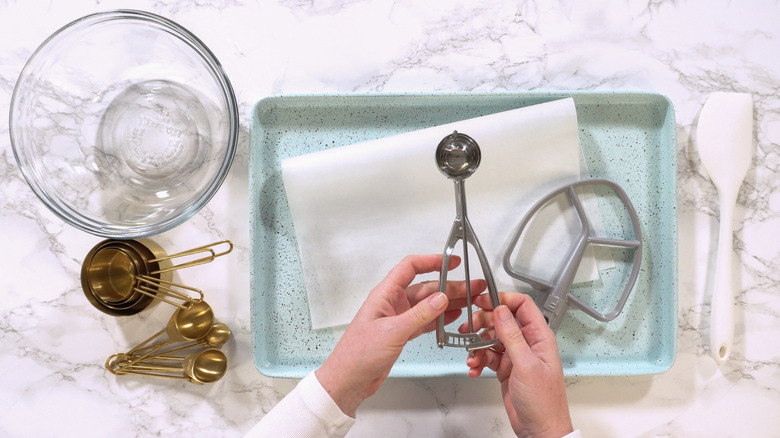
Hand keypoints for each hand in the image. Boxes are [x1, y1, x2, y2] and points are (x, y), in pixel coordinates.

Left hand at [316, 254, 484, 416]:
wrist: (348, 380)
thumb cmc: (358, 354)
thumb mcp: (393, 331)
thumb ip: (420, 315)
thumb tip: (442, 298)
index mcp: (385, 294)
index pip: (410, 267)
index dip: (432, 261)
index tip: (453, 261)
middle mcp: (392, 302)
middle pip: (426, 287)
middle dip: (450, 286)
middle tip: (473, 287)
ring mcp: (398, 318)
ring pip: (428, 304)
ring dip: (448, 302)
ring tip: (470, 301)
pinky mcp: (402, 333)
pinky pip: (425, 320)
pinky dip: (440, 319)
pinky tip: (453, 317)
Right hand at [462, 293, 572, 437]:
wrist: (540, 430)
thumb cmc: (544, 402)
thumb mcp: (526, 365)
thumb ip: (512, 336)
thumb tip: (501, 311)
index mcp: (539, 337)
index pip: (522, 305)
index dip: (502, 299)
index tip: (483, 301)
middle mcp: (527, 343)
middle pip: (502, 320)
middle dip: (483, 323)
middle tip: (468, 329)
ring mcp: (516, 356)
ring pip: (491, 338)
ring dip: (477, 345)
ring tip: (471, 356)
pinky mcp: (506, 368)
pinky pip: (487, 356)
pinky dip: (478, 361)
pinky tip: (474, 369)